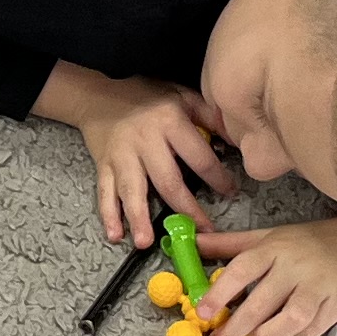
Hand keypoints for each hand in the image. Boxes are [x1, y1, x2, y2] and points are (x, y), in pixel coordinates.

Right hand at [47, 69, 237, 247]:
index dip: (217, 177)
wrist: (99, 93)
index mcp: (169, 122)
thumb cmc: (147, 96)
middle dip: (185, 208)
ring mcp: (122, 156)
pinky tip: (114, 235)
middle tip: (200, 231)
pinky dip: (108, 215)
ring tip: (145, 242)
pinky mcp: (103, 165)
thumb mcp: (182, 95)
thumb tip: (237, 137)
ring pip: (132, 190)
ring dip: (139, 218)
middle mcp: (145, 141)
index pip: (199, 156)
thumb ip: (208, 115)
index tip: (230, 192)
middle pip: (167, 181)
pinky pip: (104, 192)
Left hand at [191, 215, 336, 335]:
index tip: (203, 313)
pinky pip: (313, 328)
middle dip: (237, 326)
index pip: (242, 269)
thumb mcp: (270, 236)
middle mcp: (297, 265)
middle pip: (262, 302)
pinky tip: (286, 333)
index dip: (219, 293)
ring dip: (269, 334)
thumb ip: (230, 244)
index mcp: (276, 246)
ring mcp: (320, 285)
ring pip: (290, 319)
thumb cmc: (311, 242)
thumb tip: (193, 242)